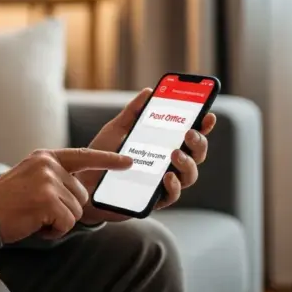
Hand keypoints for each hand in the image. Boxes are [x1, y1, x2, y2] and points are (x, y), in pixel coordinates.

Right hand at [0, 148, 133, 243]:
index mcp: (46, 157)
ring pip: (76, 210)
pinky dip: (54, 231)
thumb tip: (82, 191)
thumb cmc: (9, 201)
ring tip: (36, 217)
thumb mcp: (32, 177)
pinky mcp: (46, 200)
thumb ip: (55, 176)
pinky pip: (67, 222)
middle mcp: (48, 165)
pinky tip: (36, 225)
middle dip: (67, 209)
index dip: (109, 160)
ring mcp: (47, 181)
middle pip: (82, 194)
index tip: (129, 162)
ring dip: (59, 221)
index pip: (84, 156)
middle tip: (41, 210)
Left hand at [77, 88, 216, 224]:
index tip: (207, 114)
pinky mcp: (154, 200)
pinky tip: (168, 176)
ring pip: (190, 175)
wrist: (84, 182)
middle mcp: (169, 164)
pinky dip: (174, 186)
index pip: (189, 135)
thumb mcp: (117, 129)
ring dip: (188, 163)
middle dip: (198, 142)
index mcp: (164, 146)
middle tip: (189, 133)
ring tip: (175, 153)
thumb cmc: (103, 156)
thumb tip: (149, 91)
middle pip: (196, 155)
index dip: (203, 126)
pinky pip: (172, 195)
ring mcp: (163, 183)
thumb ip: (133, 112)